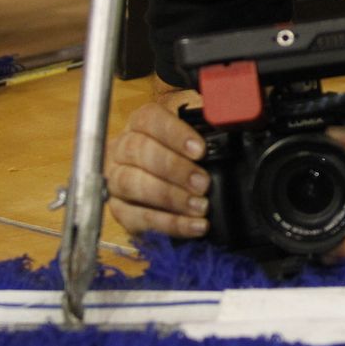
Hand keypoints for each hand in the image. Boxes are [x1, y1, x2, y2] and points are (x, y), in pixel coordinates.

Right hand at [105, 86, 211, 239]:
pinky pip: (139, 218)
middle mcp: (121, 149)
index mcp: (139, 124)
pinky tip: (194, 225)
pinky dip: (170, 223)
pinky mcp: (118, 211)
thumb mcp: (191, 140)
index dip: (175, 133)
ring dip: (170, 197)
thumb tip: (228, 130)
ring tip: (200, 206)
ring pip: (132, 183)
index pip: (149, 119)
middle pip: (138, 151)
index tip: (200, 150)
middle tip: (202, 183)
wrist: (154, 190)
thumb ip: (204, 134)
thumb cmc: (176, 157)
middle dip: (174, 168)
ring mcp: (115, 180)